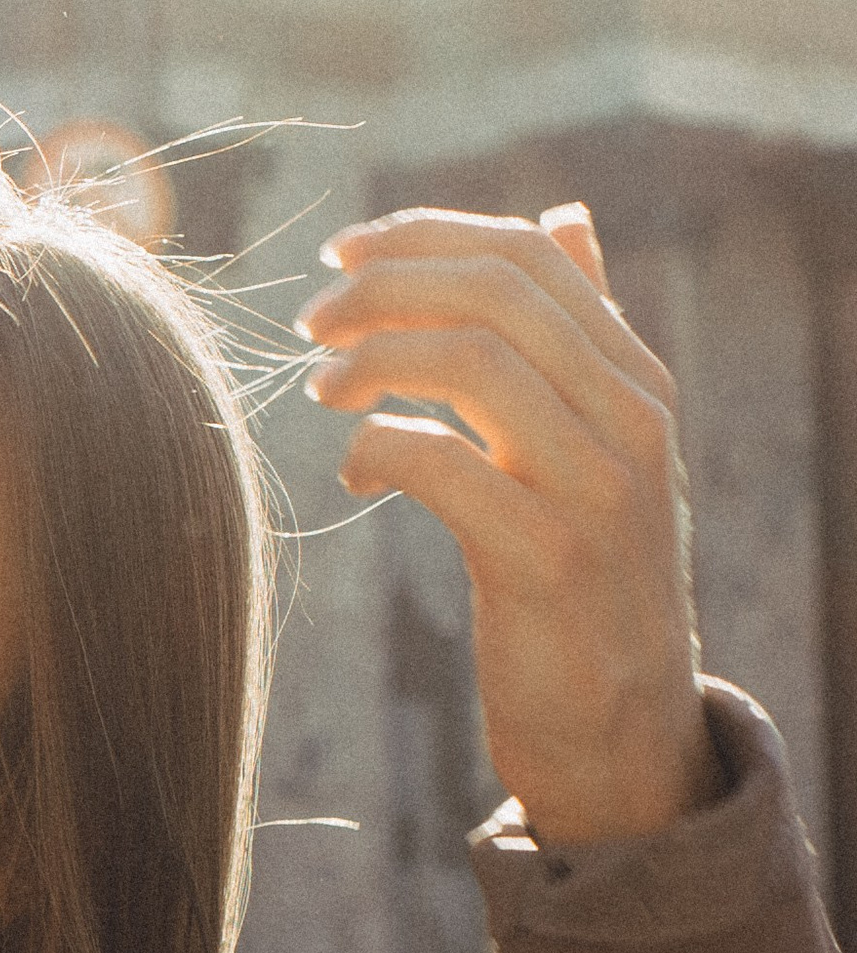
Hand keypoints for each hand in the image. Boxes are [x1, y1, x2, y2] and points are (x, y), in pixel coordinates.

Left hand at [296, 203, 721, 844]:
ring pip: (475, 363)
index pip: (530, 258)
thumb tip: (564, 219)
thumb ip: (582, 337)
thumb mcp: (603, 445)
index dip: (423, 238)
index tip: (342, 256)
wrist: (623, 732)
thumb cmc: (589, 575)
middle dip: (385, 289)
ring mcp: (598, 492)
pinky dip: (380, 449)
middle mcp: (633, 422)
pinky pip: (448, 465)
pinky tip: (354, 471)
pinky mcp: (549, 562)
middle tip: (313, 322)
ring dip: (374, 360)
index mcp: (638, 381)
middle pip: (499, 294)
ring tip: (322, 389)